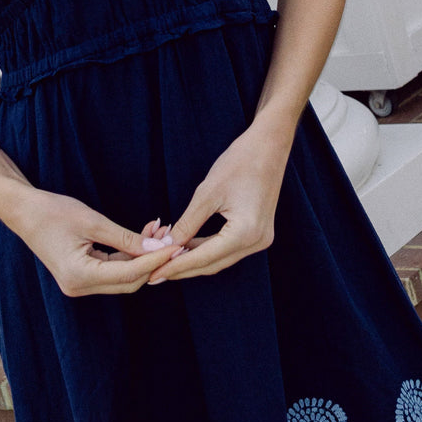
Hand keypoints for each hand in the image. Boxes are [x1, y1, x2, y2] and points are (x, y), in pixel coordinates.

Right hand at [15, 191, 181, 296]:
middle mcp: (79, 287)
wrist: (23, 211)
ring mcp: (79, 285)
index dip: (155, 260)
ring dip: (143, 257)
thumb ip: (125, 238)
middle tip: (173, 238)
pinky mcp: (81, 277)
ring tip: (160, 232)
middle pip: (129, 281)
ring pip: (123, 276)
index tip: (176, 245)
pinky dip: (129, 255)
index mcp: (79, 276)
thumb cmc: (52, 212)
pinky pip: (112, 270)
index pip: (128, 273)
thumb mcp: (92, 221)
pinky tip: (144, 237)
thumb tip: (158, 247)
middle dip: (153, 261)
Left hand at [148, 126, 292, 283]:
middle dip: (183, 268)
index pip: (204, 258)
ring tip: (166, 261)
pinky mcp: (258, 233)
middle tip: (154, 274)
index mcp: (245, 233)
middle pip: (213, 264)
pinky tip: (187, 247)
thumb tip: (166, 246)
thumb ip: (187, 223)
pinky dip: (207, 249)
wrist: (269, 146)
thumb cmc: (239, 163)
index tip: (153, 275)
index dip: (176, 266)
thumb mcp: (207, 193)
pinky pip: (228, 249)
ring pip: (220, 259)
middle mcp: (256, 242)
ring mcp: (260, 239)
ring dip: (194, 260)